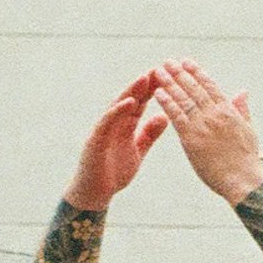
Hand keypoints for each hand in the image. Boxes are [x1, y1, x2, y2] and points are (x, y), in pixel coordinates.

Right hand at [67, 70, 172, 210]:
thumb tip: (164, 117)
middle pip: (130, 99)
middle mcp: (113, 124)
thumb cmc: (113, 173)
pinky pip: (107, 122)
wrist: (94, 193)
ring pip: (118, 106)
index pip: (140, 103)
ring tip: (145, 78)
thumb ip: (149, 135)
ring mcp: (103, 130)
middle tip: (159, 69)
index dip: (152, 89)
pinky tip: (130, 102)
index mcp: (125, 126)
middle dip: (143, 84)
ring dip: (131, 91)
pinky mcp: (95, 139)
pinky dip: (118, 111)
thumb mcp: (137, 151)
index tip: (168, 76)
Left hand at [150, 60, 262, 203]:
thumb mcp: (249, 130)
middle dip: (180, 73)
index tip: (187, 62)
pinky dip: (167, 103)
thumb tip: (242, 91)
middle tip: (168, 61)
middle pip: (194, 88)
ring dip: (170, 83)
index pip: (210, 86)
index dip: (197, 72)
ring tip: (159, 71)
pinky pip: (176, 116)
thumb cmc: (247, 159)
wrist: (243, 180)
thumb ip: (242, 109)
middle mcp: (215, 114)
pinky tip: (158, 93)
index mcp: (228, 111)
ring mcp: (202, 125)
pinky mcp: (191, 138)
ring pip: (183, 99)